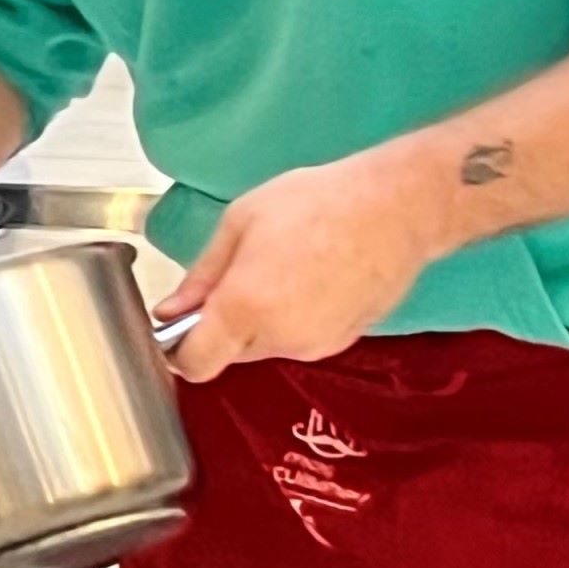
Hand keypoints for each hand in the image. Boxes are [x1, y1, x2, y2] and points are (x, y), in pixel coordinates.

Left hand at [157, 145, 439, 382]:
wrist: (397, 208)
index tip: (179, 324)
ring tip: (282, 269)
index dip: (179, 350)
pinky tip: (309, 280)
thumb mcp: (241, 222)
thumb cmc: (318, 203)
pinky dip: (293, 320)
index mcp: (245, 306)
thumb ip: (201, 275)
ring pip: (265, 347)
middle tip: (238, 275)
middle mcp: (279, 337)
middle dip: (222, 326)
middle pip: (229, 353)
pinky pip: (299, 340)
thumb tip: (171, 311)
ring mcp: (315, 345)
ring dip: (259, 321)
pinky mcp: (342, 343)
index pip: (195, 364)